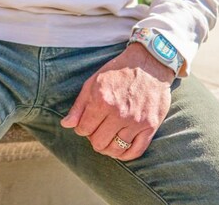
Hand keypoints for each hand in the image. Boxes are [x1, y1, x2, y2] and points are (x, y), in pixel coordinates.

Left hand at [59, 42, 172, 160]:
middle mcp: (119, 113)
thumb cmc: (118, 71)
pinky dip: (126, 155)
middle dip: (94, 139)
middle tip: (96, 132)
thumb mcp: (93, 82)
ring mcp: (136, 121)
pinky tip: (120, 150)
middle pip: (99, 142)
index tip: (85, 125)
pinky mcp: (151, 126)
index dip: (81, 129)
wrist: (149, 64)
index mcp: (102, 100)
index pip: (83, 129)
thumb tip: (66, 125)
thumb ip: (79, 105)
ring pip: (116, 149)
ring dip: (108, 148)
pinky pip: (137, 150)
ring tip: (107, 140)